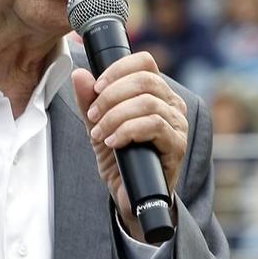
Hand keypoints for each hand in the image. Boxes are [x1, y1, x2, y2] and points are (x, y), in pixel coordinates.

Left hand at [73, 52, 188, 241]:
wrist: (131, 195)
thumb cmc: (120, 157)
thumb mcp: (98, 125)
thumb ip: (88, 101)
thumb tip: (79, 74)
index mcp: (156, 93)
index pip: (145, 62)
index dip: (118, 69)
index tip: (96, 87)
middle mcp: (172, 104)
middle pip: (145, 80)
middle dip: (111, 96)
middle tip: (93, 115)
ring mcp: (178, 125)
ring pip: (148, 103)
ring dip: (115, 116)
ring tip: (100, 133)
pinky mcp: (177, 146)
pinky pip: (154, 126)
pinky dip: (127, 131)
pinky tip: (113, 142)